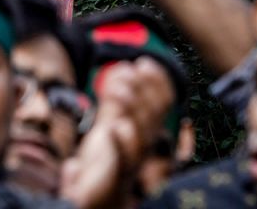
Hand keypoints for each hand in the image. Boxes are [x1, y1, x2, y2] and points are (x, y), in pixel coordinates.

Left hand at [61, 58, 173, 208]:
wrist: (96, 203)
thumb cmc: (103, 165)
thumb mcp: (110, 127)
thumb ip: (116, 103)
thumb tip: (124, 70)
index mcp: (144, 134)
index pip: (161, 106)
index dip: (156, 83)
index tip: (144, 62)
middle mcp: (143, 149)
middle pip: (152, 116)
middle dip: (143, 90)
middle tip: (130, 69)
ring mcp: (131, 164)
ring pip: (141, 134)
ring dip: (132, 108)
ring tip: (119, 88)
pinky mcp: (115, 180)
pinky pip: (122, 161)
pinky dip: (120, 144)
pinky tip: (113, 128)